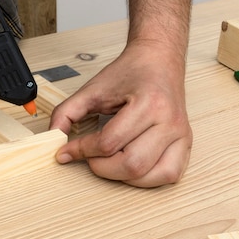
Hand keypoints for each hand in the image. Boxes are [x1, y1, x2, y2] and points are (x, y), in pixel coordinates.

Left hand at [50, 39, 192, 187]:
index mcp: (148, 103)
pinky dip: (147, 179)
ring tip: (110, 162)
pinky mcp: (186, 142)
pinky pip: (170, 174)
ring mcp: (181, 134)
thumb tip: (52, 138)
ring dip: (124, 177)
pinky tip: (132, 167)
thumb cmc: (130, 72)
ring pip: (151, 175)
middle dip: (102, 167)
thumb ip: (67, 112)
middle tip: (89, 157)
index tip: (67, 151)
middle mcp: (169, 120)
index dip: (82, 150)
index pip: (109, 142)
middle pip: (132, 164)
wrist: (159, 59)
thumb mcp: (92, 89)